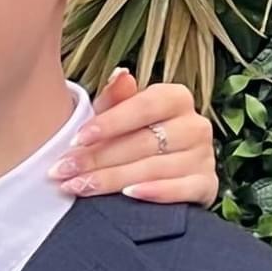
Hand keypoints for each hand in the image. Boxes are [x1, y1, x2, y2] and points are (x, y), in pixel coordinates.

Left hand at [51, 69, 218, 206]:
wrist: (164, 176)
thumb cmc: (133, 138)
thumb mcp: (120, 117)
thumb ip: (116, 99)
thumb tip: (120, 75)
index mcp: (175, 98)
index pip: (144, 106)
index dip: (109, 123)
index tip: (77, 139)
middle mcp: (195, 124)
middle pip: (144, 141)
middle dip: (98, 158)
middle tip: (64, 170)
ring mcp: (204, 156)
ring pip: (155, 167)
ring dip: (112, 179)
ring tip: (78, 186)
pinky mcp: (207, 185)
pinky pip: (182, 189)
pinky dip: (155, 192)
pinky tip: (127, 195)